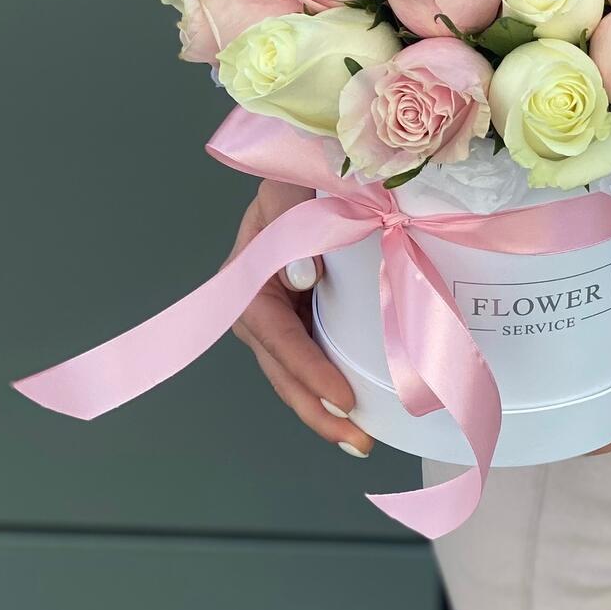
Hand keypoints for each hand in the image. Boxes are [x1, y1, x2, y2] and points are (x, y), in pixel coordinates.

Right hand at [228, 180, 373, 457]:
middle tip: (357, 439)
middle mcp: (258, 301)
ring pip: (296, 371)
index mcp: (247, 275)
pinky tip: (363, 409)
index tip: (342, 396)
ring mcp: (282, 311)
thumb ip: (288, 214)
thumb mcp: (287, 184)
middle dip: (315, 407)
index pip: (273, 332)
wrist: (306, 167)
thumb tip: (300, 276)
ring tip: (361, 441)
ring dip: (324, 408)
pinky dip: (334, 383)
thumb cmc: (296, 174)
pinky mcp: (305, 314)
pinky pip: (316, 355)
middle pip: (281, 366)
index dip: (305, 368)